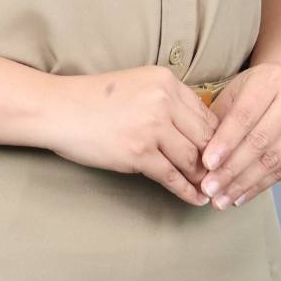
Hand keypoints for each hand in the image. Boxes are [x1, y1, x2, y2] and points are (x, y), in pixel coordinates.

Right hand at [45, 66, 218, 206]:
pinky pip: (172, 177)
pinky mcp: (138, 153)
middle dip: (214, 161)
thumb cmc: (95, 99)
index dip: (216, 138)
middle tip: (221, 177)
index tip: (220, 155)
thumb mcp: (137, 85)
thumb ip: (166, 100)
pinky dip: (187, 192)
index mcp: (166, 81)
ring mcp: (152, 127)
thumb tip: (195, 130)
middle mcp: (163, 101)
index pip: (205, 113)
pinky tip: (196, 200)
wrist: (59, 109)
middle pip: (204, 137)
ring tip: (211, 191)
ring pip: (192, 159)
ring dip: (203, 179)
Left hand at [197, 62, 280, 208]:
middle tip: (209, 190)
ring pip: (273, 160)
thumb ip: (219, 120)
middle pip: (260, 141)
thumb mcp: (234, 93)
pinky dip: (259, 187)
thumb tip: (201, 158)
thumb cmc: (255, 93)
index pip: (246, 115)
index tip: (207, 164)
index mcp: (271, 81)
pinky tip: (240, 197)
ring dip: (243, 184)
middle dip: (231, 170)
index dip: (226, 141)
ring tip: (220, 200)